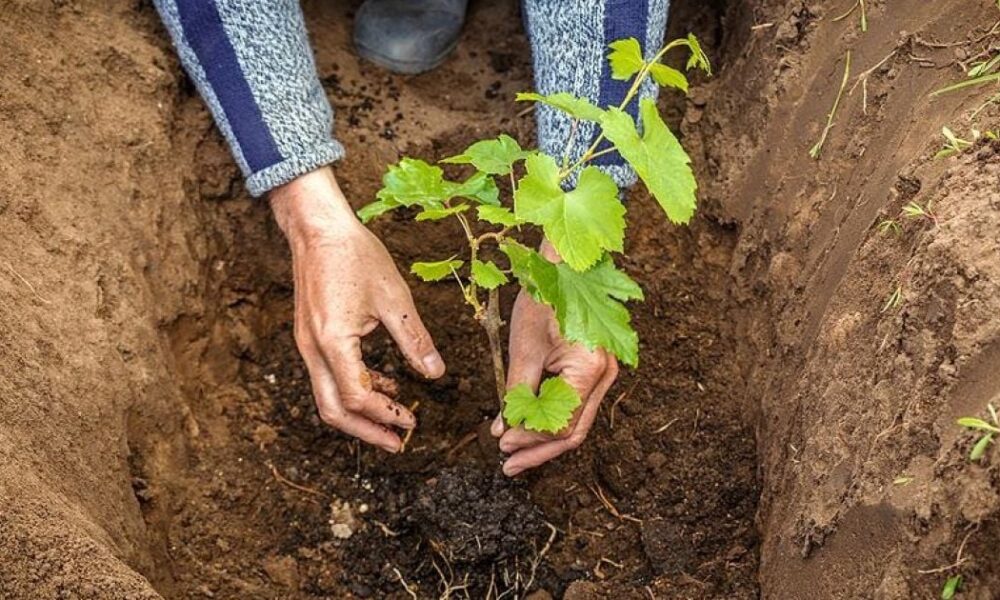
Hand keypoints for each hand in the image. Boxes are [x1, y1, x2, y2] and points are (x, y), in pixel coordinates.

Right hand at [271, 167, 444, 451]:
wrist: (317, 228)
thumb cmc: (355, 255)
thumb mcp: (394, 298)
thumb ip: (414, 340)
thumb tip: (437, 374)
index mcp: (334, 341)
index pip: (358, 397)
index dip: (386, 415)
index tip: (412, 422)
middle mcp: (313, 349)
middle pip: (333, 410)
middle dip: (366, 431)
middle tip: (397, 443)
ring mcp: (306, 344)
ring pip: (326, 397)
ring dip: (359, 415)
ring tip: (393, 420)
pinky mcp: (309, 337)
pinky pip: (327, 376)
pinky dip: (352, 389)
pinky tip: (382, 384)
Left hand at [490, 241, 617, 475]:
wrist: (563, 266)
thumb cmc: (544, 299)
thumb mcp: (524, 348)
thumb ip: (516, 393)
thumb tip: (504, 430)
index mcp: (590, 369)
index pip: (561, 425)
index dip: (530, 440)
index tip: (502, 445)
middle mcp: (606, 376)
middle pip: (574, 432)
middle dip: (539, 450)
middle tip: (509, 465)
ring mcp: (605, 374)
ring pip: (577, 422)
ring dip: (545, 440)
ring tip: (515, 454)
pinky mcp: (595, 369)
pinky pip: (576, 405)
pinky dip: (553, 420)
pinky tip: (529, 428)